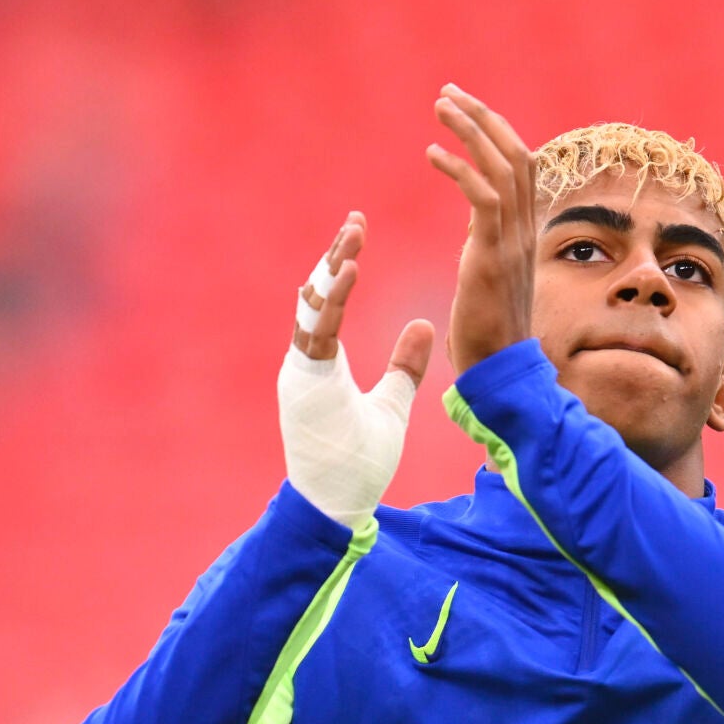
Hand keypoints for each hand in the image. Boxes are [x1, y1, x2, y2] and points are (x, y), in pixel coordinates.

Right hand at [279, 211, 435, 526]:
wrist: (336, 504)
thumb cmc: (358, 461)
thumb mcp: (392, 405)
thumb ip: (405, 366)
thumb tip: (423, 326)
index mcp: (321, 362)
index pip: (331, 302)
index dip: (342, 265)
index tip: (358, 231)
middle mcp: (306, 359)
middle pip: (318, 294)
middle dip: (336, 254)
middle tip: (357, 219)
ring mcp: (301, 368)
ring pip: (314, 305)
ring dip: (334, 266)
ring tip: (355, 233)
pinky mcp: (305, 380)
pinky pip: (318, 331)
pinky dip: (334, 298)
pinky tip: (350, 269)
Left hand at [425, 83, 535, 373]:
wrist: (498, 371)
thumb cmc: (488, 332)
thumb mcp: (491, 273)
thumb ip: (488, 241)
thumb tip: (478, 220)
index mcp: (523, 231)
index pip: (520, 166)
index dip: (495, 132)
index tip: (465, 109)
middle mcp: (523, 229)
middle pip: (516, 153)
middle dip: (482, 117)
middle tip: (449, 93)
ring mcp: (511, 241)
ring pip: (503, 166)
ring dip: (471, 130)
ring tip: (440, 105)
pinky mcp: (491, 256)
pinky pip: (483, 197)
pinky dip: (460, 168)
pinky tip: (431, 153)